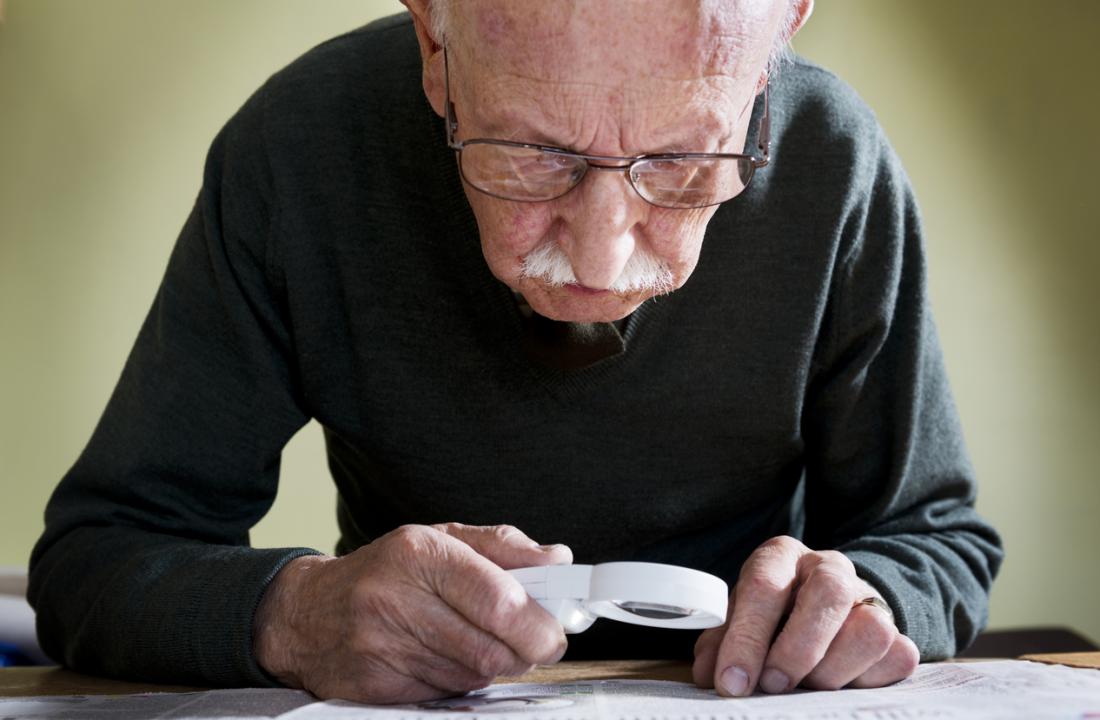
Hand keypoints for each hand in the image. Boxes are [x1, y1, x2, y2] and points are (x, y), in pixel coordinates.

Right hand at [253, 523, 571, 703]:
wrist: (306, 612)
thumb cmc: (385, 571)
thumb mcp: (440, 538)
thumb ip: (502, 546)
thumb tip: (557, 559)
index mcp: (419, 552)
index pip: (498, 600)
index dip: (538, 623)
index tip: (556, 628)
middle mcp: (396, 598)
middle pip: (490, 648)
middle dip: (524, 651)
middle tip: (531, 642)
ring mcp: (380, 646)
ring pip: (471, 675)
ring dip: (490, 665)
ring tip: (476, 640)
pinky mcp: (372, 686)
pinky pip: (443, 694)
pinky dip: (457, 681)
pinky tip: (442, 657)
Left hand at [692, 536, 918, 695]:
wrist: (821, 605)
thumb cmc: (770, 614)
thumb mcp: (738, 620)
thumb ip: (721, 644)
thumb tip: (711, 677)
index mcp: (781, 556)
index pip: (764, 585)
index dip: (746, 638)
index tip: (732, 681)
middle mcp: (829, 568)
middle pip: (830, 592)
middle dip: (798, 648)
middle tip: (773, 685)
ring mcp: (868, 596)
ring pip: (870, 629)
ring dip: (833, 671)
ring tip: (805, 687)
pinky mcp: (896, 629)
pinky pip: (897, 656)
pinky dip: (867, 680)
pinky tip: (839, 684)